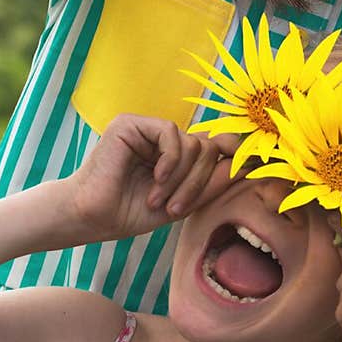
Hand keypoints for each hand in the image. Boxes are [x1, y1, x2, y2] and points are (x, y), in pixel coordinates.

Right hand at [64, 115, 239, 242]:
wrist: (93, 217)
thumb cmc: (131, 212)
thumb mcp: (181, 203)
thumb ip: (211, 184)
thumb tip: (246, 165)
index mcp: (175, 155)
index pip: (214, 145)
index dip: (232, 153)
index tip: (248, 169)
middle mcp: (162, 138)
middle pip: (206, 147)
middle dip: (198, 182)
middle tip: (176, 208)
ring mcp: (146, 129)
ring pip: (192, 142)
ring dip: (181, 178)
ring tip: (160, 200)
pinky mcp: (130, 124)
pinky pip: (170, 132)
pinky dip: (170, 160)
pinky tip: (156, 179)